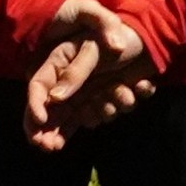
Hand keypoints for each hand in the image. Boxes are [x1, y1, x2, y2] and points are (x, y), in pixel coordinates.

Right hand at [21, 0, 159, 146]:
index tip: (38, 128)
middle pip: (53, 112)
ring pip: (82, 117)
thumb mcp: (93, 49)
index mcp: (60, 62)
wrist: (151, 40)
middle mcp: (71, 80)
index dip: (34, 108)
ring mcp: (88, 91)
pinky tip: (134, 90)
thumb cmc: (119, 37)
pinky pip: (103, 115)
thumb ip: (75, 73)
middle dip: (51, 132)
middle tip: (50, 148)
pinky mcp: (106, 99)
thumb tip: (55, 99)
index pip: (39, 88)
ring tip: (123, 91)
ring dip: (103, 110)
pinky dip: (116, 108)